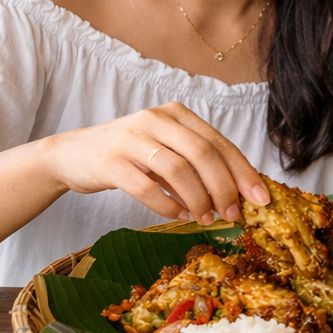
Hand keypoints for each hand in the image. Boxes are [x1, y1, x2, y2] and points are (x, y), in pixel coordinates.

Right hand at [43, 101, 269, 223]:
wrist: (71, 155)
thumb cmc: (128, 156)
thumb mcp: (164, 152)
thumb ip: (195, 165)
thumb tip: (236, 194)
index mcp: (175, 114)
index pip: (218, 142)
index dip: (243, 171)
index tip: (261, 199)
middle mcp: (155, 119)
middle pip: (203, 153)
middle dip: (224, 187)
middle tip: (233, 214)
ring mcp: (131, 138)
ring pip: (178, 169)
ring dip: (198, 199)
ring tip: (207, 218)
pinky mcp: (111, 161)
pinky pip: (146, 187)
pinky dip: (168, 205)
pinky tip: (180, 216)